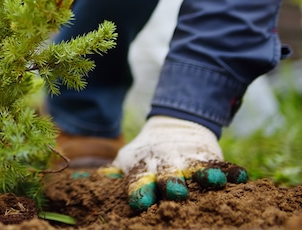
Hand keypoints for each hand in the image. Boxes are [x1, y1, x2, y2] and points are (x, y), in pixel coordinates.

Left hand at [104, 116, 247, 211]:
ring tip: (213, 181)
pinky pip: (223, 165)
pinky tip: (241, 176)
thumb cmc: (146, 154)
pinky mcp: (210, 158)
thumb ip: (113, 173)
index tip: (139, 201)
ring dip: (204, 176)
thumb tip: (85, 180)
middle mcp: (167, 166)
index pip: (139, 181)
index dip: (139, 190)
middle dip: (171, 184)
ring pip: (197, 170)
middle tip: (175, 192)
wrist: (172, 126)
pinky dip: (231, 171)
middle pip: (168, 177)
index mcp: (144, 169)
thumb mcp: (128, 160)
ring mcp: (189, 161)